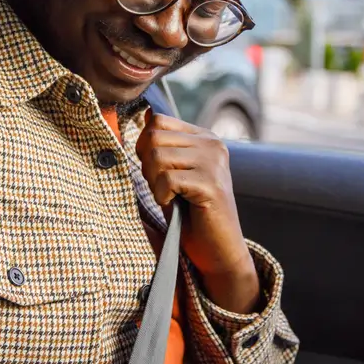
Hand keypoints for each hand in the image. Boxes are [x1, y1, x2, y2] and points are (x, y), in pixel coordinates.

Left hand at [136, 110, 260, 312]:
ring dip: (154, 182)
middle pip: (154, 137)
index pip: (158, 121)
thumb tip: (145, 113)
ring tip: (169, 197)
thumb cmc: (190, 215)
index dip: (145, 146)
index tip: (155, 171)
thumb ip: (163, 145)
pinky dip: (162, 196)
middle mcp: (213, 144)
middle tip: (161, 188)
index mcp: (204, 137)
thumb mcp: (173, 173)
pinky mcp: (211, 184)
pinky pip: (167, 180)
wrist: (217, 250)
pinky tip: (174, 205)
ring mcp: (214, 162)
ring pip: (158, 157)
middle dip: (147, 166)